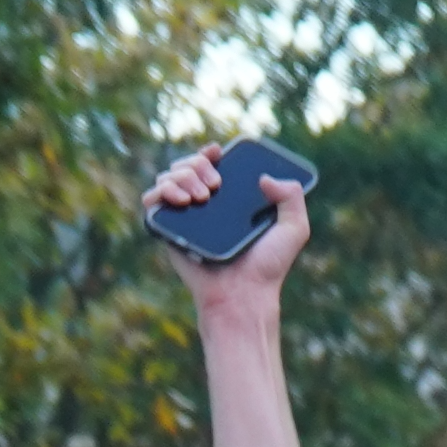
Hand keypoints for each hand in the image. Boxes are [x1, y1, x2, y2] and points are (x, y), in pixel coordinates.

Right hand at [145, 144, 306, 322]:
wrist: (242, 294)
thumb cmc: (268, 267)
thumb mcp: (295, 228)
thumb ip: (292, 196)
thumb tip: (265, 177)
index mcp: (228, 200)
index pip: (210, 165)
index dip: (208, 153)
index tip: (217, 153)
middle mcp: (203, 206)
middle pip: (186, 165)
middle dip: (197, 164)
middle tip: (215, 186)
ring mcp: (184, 218)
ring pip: (168, 177)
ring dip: (182, 175)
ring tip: (201, 197)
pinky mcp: (168, 231)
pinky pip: (152, 201)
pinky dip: (162, 191)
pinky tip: (183, 200)